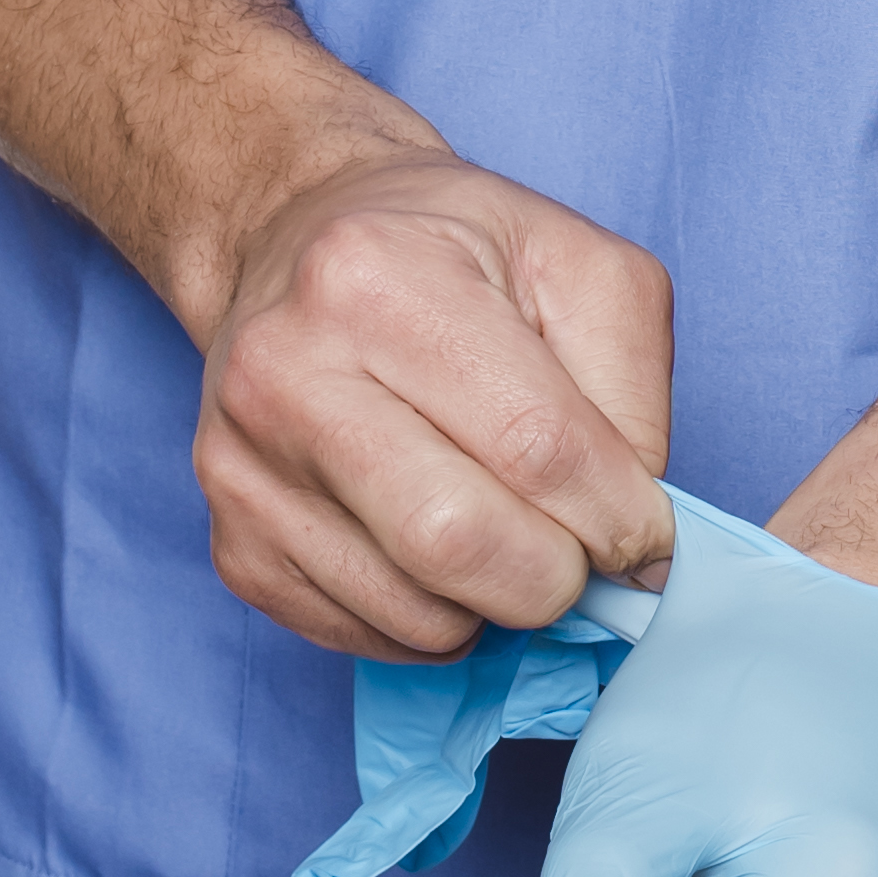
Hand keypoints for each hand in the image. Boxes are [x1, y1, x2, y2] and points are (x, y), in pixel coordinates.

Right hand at [195, 144, 673, 655]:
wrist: (292, 237)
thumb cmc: (450, 250)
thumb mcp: (574, 260)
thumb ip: (631, 389)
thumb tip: (639, 541)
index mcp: (379, 276)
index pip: (534, 443)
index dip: (616, 513)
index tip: (644, 533)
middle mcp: (287, 370)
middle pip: (458, 542)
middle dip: (554, 575)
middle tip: (576, 548)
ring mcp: (245, 465)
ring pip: (416, 612)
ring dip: (493, 603)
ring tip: (500, 530)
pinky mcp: (233, 542)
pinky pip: (366, 638)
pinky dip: (431, 622)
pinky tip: (432, 547)